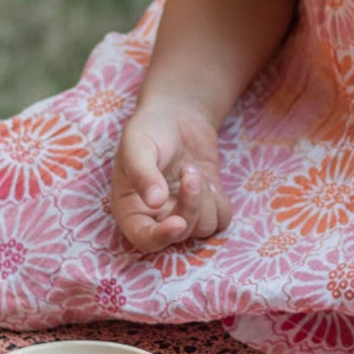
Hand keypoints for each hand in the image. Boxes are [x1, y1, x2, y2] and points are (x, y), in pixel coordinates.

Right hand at [111, 102, 232, 252]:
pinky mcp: (206, 205)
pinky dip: (220, 201)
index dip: (161, 237)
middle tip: (189, 171)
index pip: (144, 239)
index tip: (178, 223)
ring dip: (205, 198)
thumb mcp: (137, 146)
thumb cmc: (149, 129)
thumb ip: (143, 174)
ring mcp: (183, 212)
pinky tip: (208, 179)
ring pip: (204, 228)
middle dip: (190, 204)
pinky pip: (221, 220)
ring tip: (192, 169)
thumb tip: (155, 202)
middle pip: (181, 233)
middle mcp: (156, 217)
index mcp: (131, 209)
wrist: (177, 115)